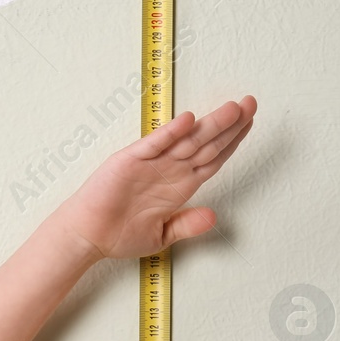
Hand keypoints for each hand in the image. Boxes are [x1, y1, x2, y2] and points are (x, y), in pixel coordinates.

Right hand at [52, 96, 256, 260]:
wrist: (88, 236)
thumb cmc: (119, 234)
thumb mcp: (161, 235)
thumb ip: (187, 224)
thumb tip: (214, 217)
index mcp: (179, 186)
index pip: (212, 158)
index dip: (232, 142)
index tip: (249, 124)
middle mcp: (169, 170)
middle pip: (206, 144)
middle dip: (230, 125)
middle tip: (251, 104)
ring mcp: (151, 163)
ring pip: (187, 140)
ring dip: (211, 124)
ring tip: (233, 109)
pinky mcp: (130, 161)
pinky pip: (154, 144)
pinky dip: (171, 132)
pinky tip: (188, 119)